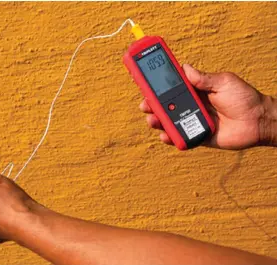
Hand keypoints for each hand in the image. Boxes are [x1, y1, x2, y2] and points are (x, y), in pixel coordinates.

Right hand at [140, 64, 269, 149]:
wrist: (258, 121)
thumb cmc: (244, 98)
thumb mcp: (224, 82)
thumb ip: (203, 78)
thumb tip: (185, 67)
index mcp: (195, 90)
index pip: (171, 86)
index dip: (157, 83)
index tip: (143, 79)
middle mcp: (190, 105)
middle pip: (165, 105)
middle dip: (152, 104)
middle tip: (145, 104)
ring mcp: (192, 121)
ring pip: (168, 121)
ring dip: (157, 120)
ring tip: (153, 120)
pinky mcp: (196, 136)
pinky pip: (180, 137)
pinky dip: (170, 137)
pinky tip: (165, 136)